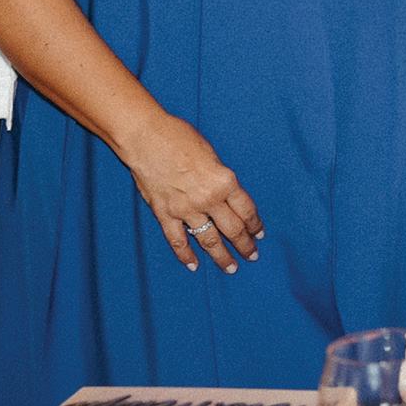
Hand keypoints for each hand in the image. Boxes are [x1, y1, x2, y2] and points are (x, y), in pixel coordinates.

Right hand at [117, 113, 261, 271]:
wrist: (146, 138)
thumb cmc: (179, 137)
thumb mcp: (212, 154)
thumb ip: (220, 178)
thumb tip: (227, 195)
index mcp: (225, 182)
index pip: (247, 211)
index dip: (255, 225)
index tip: (260, 234)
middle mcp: (209, 199)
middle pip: (233, 229)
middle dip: (245, 245)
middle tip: (252, 256)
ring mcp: (186, 209)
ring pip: (208, 240)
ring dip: (221, 256)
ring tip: (230, 267)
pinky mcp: (165, 214)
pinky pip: (178, 241)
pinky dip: (186, 255)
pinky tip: (194, 266)